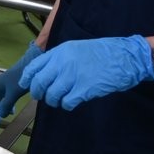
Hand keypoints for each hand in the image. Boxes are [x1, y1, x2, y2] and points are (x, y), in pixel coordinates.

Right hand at [0, 40, 43, 125]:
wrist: (31, 63)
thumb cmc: (21, 79)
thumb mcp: (14, 93)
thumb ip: (7, 105)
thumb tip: (3, 115)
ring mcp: (6, 85)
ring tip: (2, 119)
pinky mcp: (13, 84)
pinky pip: (6, 98)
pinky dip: (7, 105)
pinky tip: (12, 111)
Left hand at [19, 35, 153, 109]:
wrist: (127, 57)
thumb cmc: (104, 53)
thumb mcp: (77, 49)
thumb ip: (61, 59)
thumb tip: (47, 74)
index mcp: (60, 51)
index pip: (34, 66)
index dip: (27, 78)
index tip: (26, 85)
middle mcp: (63, 62)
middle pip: (39, 82)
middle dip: (38, 93)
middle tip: (42, 97)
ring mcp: (73, 75)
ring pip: (51, 95)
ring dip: (53, 101)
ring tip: (60, 100)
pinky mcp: (84, 88)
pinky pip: (67, 102)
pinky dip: (67, 105)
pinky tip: (72, 102)